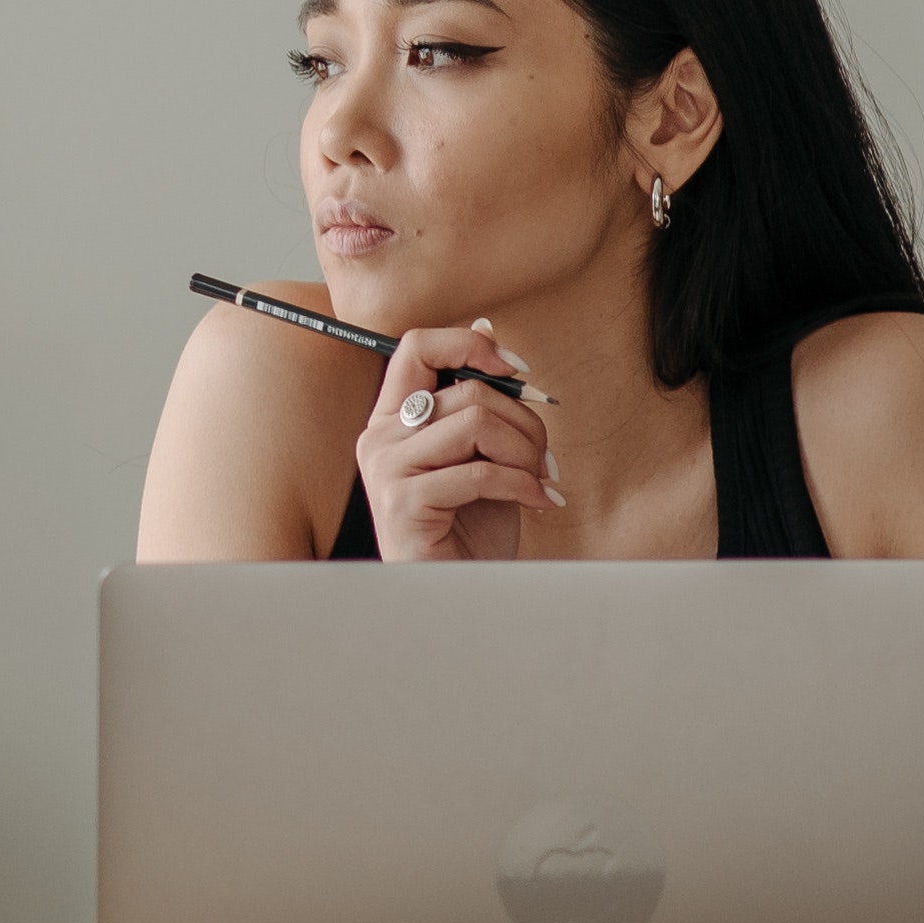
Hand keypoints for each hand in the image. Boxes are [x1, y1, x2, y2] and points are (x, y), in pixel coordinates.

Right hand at [353, 321, 551, 559]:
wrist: (459, 593)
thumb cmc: (468, 527)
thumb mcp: (478, 453)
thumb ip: (475, 399)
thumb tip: (485, 328)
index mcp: (392, 419)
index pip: (416, 346)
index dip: (469, 344)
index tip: (515, 369)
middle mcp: (379, 437)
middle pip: (465, 388)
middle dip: (524, 419)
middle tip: (544, 456)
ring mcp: (386, 469)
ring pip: (475, 422)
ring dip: (526, 451)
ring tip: (540, 478)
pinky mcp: (402, 502)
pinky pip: (478, 472)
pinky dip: (522, 484)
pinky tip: (539, 501)